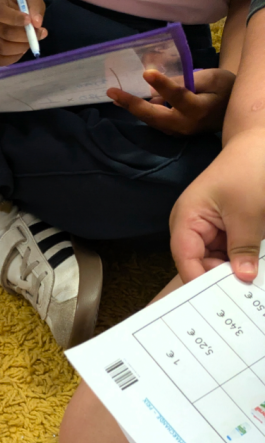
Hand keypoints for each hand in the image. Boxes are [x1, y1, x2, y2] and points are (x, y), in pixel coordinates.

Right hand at [0, 0, 46, 66]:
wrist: (3, 12)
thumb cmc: (17, 4)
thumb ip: (34, 6)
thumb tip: (37, 23)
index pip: (0, 13)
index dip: (16, 19)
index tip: (30, 21)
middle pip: (5, 33)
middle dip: (25, 36)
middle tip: (39, 34)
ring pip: (3, 49)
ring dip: (22, 48)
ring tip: (30, 42)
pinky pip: (1, 60)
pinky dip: (15, 57)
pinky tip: (22, 50)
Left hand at [107, 68, 234, 135]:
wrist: (232, 112)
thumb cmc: (224, 90)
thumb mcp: (212, 78)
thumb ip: (186, 81)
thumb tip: (157, 84)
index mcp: (198, 109)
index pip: (178, 95)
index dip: (162, 84)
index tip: (147, 72)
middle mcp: (184, 125)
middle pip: (154, 115)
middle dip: (131, 104)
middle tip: (112, 92)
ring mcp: (177, 132)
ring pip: (151, 119)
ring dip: (132, 107)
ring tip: (115, 95)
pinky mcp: (173, 132)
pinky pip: (155, 120)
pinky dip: (142, 110)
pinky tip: (128, 101)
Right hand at [169, 130, 264, 282]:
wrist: (261, 143)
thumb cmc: (249, 168)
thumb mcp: (249, 213)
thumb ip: (243, 248)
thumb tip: (242, 278)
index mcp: (186, 220)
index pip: (186, 259)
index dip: (200, 280)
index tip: (218, 300)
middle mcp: (191, 227)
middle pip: (199, 264)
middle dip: (219, 278)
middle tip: (241, 293)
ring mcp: (207, 229)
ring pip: (216, 262)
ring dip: (233, 270)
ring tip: (249, 280)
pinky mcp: (224, 230)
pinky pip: (228, 253)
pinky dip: (240, 260)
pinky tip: (252, 267)